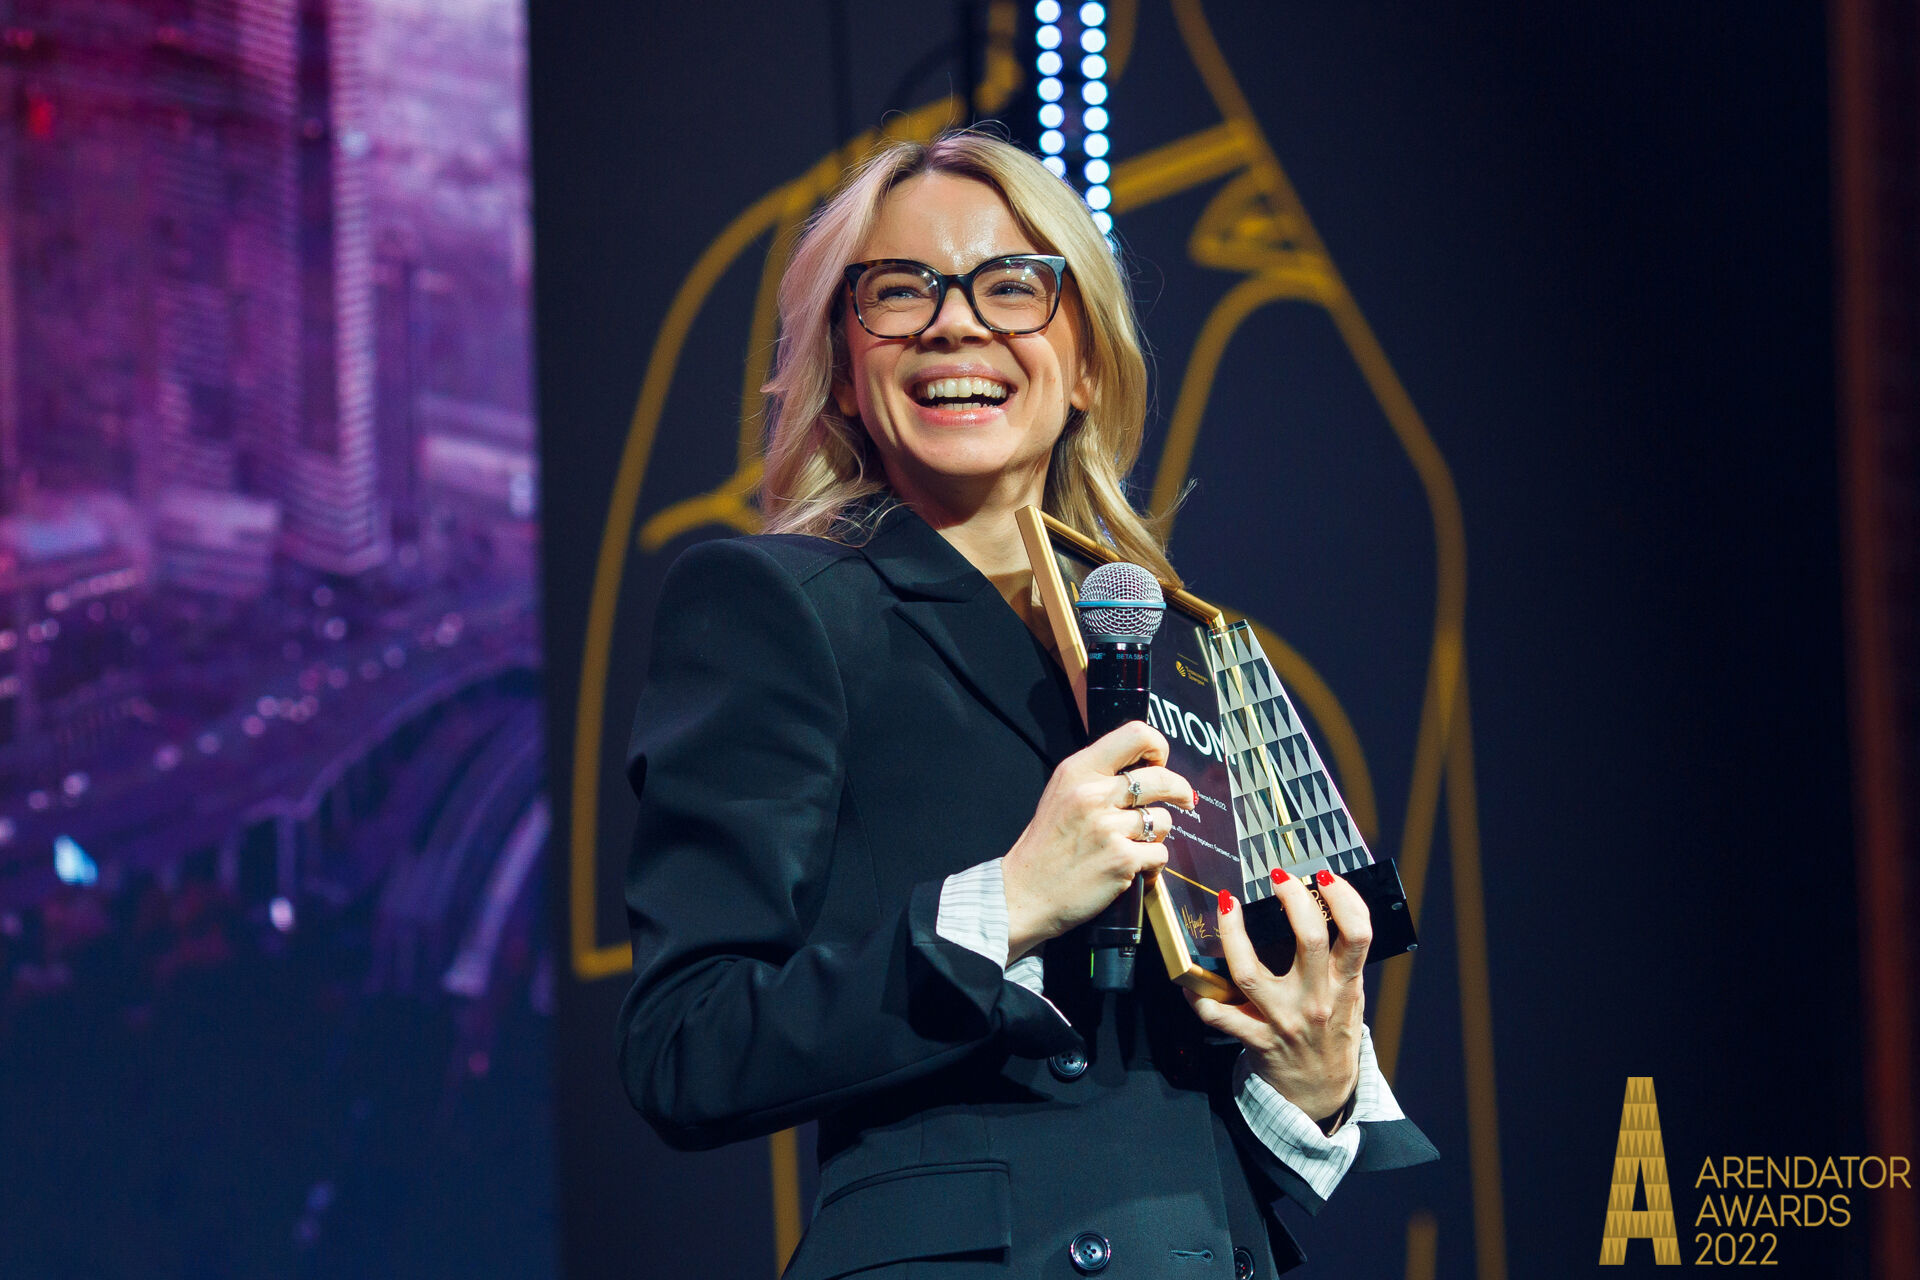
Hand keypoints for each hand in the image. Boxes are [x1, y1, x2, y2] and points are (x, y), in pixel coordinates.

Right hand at [1003, 720, 1195, 959]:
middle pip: (1162, 778)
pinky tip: (1132, 867)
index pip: (1136, 734)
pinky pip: (1160, 853)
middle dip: (1180, 790)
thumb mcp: (1061, 793)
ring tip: (1132, 843)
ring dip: (1156, 834)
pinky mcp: (1121, 860)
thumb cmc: (1046, 846)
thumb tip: (1146, 768)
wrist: (1024, 892)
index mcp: (1078, 770)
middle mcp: (1093, 794)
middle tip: (1184, 798)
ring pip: (1163, 820)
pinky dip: (1152, 863)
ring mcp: (1108, 827)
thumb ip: (1097, 776)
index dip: (1158, 748)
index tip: (1160, 765)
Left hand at [1185, 872, 1369, 1124]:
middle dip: (1293, 899)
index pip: (1357, 935)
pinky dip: (1197, 996)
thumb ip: (1342, 961)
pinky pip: (1218, 1014)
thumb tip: (1324, 905)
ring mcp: (1283, 1020)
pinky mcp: (1256, 1039)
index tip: (1324, 876)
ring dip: (1234, 933)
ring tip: (1229, 904)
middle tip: (1279, 875)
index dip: (1344, 899)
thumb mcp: (1350, 997)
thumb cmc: (1332, 1033)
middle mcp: (1316, 1000)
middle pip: (1311, 940)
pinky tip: (1188, 977)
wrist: (1320, 1093)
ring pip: (1250, 972)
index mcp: (1345, 986)